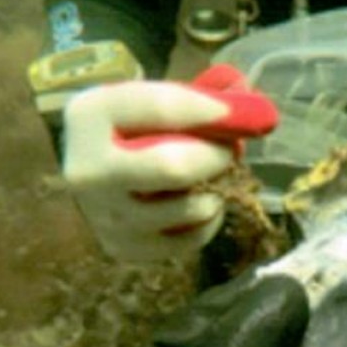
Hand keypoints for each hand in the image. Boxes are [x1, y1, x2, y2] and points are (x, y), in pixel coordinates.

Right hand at [62, 66, 275, 262]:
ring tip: (212, 177)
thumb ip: (194, 98)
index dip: (208, 110)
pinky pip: (191, 239)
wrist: (87, 170)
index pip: (161, 108)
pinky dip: (209, 220)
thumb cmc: (129, 128)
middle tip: (229, 150)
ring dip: (216, 190)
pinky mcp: (124, 248)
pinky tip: (201, 201)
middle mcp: (90, 171)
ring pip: (191, 208)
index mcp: (90, 117)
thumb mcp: (144, 99)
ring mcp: (106, 217)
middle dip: (216, 156)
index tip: (239, 112)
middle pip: (174, 167)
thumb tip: (258, 112)